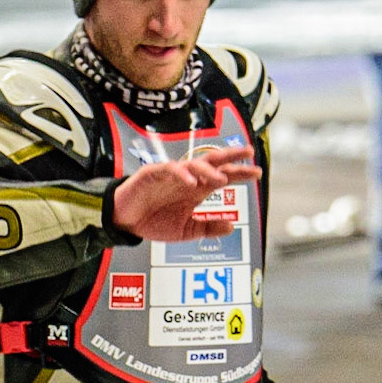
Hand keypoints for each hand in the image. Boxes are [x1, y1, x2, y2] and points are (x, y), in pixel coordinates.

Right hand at [110, 145, 261, 241]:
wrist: (124, 222)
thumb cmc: (154, 221)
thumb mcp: (186, 230)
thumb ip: (208, 228)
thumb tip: (232, 226)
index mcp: (196, 189)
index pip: (222, 177)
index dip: (239, 173)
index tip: (257, 173)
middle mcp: (187, 179)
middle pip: (212, 162)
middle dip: (231, 156)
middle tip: (248, 152)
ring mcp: (170, 175)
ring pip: (193, 164)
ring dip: (208, 170)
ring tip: (221, 178)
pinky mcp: (152, 174)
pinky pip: (169, 170)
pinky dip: (181, 174)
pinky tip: (192, 181)